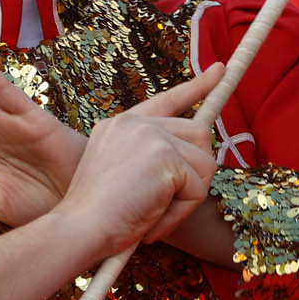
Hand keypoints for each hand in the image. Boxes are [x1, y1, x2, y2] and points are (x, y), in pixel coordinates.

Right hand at [51, 63, 225, 261]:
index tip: (219, 70)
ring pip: (205, 163)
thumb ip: (151, 158)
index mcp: (123, 125)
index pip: (168, 100)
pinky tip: (152, 224)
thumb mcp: (120, 175)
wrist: (79, 229)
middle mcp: (137, 123)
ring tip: (153, 214)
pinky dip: (180, 214)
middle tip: (166, 202)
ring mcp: (152, 135)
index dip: (197, 86)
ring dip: (187, 197)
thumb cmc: (97, 216)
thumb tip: (199, 156)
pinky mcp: (165, 157)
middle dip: (195, 171)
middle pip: (199, 134)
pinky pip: (198, 190)